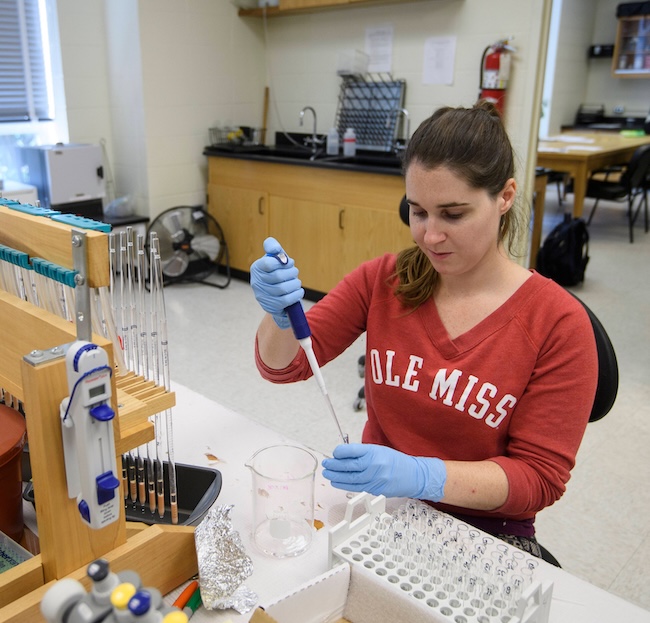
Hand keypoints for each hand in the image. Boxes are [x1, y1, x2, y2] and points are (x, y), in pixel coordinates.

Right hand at [250, 237, 303, 328]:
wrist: (278, 297)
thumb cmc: (278, 274)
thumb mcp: (275, 259)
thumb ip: (273, 248)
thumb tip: (275, 248)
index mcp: (257, 268)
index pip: (269, 263)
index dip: (283, 262)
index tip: (289, 263)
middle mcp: (256, 282)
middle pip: (278, 276)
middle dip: (292, 273)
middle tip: (294, 273)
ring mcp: (262, 296)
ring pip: (283, 288)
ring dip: (295, 284)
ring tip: (296, 282)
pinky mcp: (270, 306)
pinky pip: (286, 300)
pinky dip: (296, 294)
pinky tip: (298, 291)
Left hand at [321, 443, 445, 501]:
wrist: (413, 475)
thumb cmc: (395, 461)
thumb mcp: (378, 450)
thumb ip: (361, 453)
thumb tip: (342, 455)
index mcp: (374, 452)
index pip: (351, 451)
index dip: (339, 452)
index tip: (334, 452)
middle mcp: (373, 466)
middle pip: (348, 466)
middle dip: (333, 465)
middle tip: (325, 463)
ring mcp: (373, 479)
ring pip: (349, 478)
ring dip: (335, 476)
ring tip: (327, 473)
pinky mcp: (374, 489)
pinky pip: (355, 486)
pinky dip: (343, 484)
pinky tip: (336, 482)